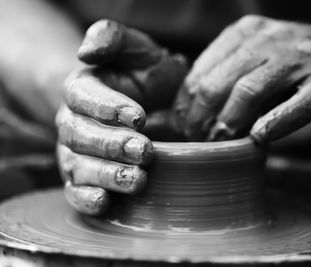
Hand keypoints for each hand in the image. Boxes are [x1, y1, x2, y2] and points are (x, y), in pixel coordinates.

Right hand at [56, 20, 186, 214]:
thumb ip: (112, 38)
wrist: (152, 103)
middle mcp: (72, 121)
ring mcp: (75, 152)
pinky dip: (88, 199)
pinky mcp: (82, 177)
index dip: (108, 108)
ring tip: (138, 180)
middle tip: (144, 150)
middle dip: (112, 145)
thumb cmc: (146, 75)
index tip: (140, 118)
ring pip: (80, 166)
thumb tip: (86, 51)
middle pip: (80, 135)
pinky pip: (76, 191)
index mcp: (82, 88)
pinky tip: (105, 202)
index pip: (84, 97)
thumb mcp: (136, 49)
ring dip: (107, 175)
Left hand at [172, 15, 310, 143]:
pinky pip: (297, 104)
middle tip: (199, 140)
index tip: (183, 126)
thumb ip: (226, 78)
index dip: (186, 104)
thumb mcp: (257, 60)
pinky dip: (275, 124)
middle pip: (218, 82)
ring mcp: (300, 56)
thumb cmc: (296, 66)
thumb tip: (186, 112)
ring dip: (229, 123)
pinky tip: (259, 140)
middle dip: (200, 118)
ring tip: (221, 143)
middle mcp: (269, 38)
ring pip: (249, 91)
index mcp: (245, 33)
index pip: (200, 71)